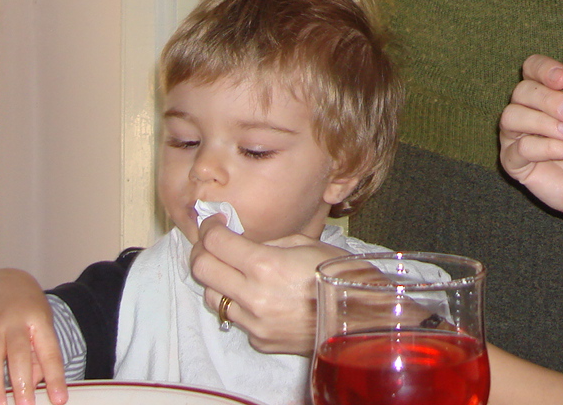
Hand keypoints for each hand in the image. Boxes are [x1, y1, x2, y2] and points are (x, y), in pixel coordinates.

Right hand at [0, 269, 66, 404]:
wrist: (1, 283)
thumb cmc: (28, 309)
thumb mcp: (43, 323)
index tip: (59, 399)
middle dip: (21, 383)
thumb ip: (40, 354)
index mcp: (39, 320)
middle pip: (18, 354)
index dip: (55, 377)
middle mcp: (15, 322)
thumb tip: (35, 384)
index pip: (49, 352)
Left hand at [190, 219, 337, 354]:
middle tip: (211, 243)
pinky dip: (240, 306)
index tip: (213, 222)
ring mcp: (255, 323)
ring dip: (217, 281)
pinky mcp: (260, 341)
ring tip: (233, 271)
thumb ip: (270, 242)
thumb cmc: (339, 272)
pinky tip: (259, 296)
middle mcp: (253, 296)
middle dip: (201, 251)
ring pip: (213, 299)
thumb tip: (245, 241)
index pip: (216, 243)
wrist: (361, 316)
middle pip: (202, 270)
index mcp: (265, 265)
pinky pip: (237, 320)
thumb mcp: (306, 243)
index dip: (209, 227)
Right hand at [499, 55, 562, 226]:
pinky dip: (546, 148)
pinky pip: (518, 149)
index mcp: (548, 90)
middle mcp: (527, 110)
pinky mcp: (516, 164)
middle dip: (549, 100)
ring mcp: (518, 136)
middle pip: (521, 91)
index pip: (532, 67)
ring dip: (545, 123)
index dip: (544, 69)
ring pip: (511, 117)